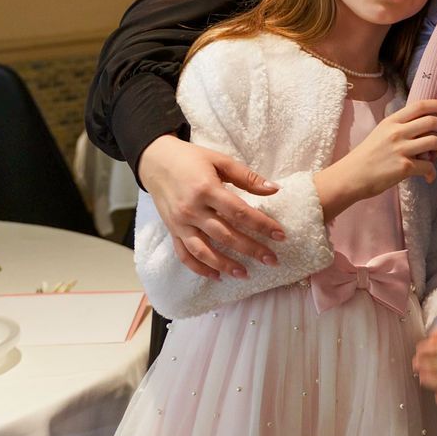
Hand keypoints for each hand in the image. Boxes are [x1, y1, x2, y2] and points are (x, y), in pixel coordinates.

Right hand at [137, 135, 283, 279]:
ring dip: (225, 265)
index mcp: (206, 189)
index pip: (239, 212)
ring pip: (204, 251)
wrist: (155, 161)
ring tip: (245, 274)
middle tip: (272, 260)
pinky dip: (199, 268)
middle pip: (225, 235)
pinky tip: (217, 276)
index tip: (280, 235)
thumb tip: (275, 189)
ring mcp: (180, 223)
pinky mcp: (172, 231)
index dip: (261, 225)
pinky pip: (185, 255)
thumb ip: (247, 177)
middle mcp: (192, 210)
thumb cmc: (191, 159)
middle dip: (251, 249)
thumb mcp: (220, 160)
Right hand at [317, 100, 436, 217]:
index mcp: (392, 121)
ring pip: (435, 142)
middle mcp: (398, 132)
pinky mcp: (405, 167)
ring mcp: (402, 149)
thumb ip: (399, 128)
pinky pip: (428, 166)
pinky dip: (432, 172)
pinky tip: (429, 176)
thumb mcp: (380, 132)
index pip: (419, 106)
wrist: (351, 175)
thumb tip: (421, 129)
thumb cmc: (366, 155)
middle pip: (432, 122)